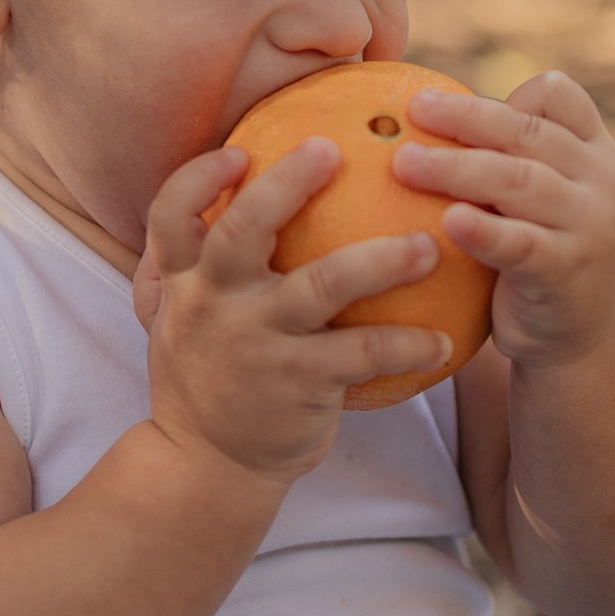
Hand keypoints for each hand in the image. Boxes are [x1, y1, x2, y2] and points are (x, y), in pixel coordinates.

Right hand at [140, 137, 453, 483]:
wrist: (206, 466)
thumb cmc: (206, 379)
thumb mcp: (176, 320)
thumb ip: (187, 267)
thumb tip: (221, 199)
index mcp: (182, 282)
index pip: (171, 213)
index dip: (200, 176)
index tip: (240, 151)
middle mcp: (214, 303)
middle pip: (243, 228)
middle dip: (287, 182)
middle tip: (333, 149)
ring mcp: (258, 342)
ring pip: (322, 284)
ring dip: (381, 260)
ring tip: (429, 246)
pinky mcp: (299, 382)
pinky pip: (363, 353)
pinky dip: (408, 344)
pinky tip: (443, 342)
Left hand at [391, 71, 614, 370]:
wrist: (584, 341)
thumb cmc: (539, 256)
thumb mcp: (540, 200)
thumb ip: (506, 159)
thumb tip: (413, 114)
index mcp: (594, 152)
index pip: (561, 96)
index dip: (508, 93)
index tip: (448, 100)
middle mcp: (602, 180)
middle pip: (526, 132)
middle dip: (464, 117)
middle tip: (412, 109)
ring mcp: (590, 225)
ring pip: (518, 181)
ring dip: (456, 168)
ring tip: (403, 163)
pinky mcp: (567, 270)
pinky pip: (519, 243)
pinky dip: (483, 230)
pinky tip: (447, 221)